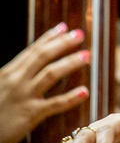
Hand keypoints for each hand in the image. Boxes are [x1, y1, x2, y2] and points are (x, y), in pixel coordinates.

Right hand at [0, 23, 90, 142]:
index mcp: (8, 73)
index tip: (64, 27)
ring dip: (70, 63)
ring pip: (51, 74)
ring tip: (87, 55)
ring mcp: (23, 96)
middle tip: (80, 34)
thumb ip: (15, 76)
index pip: (32, 51)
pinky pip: (54, 104)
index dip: (49, 38)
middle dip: (62, 43)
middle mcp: (15, 81)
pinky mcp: (29, 115)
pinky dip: (70, 98)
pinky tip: (85, 92)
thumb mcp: (0, 88)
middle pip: (42, 56)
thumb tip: (30, 64)